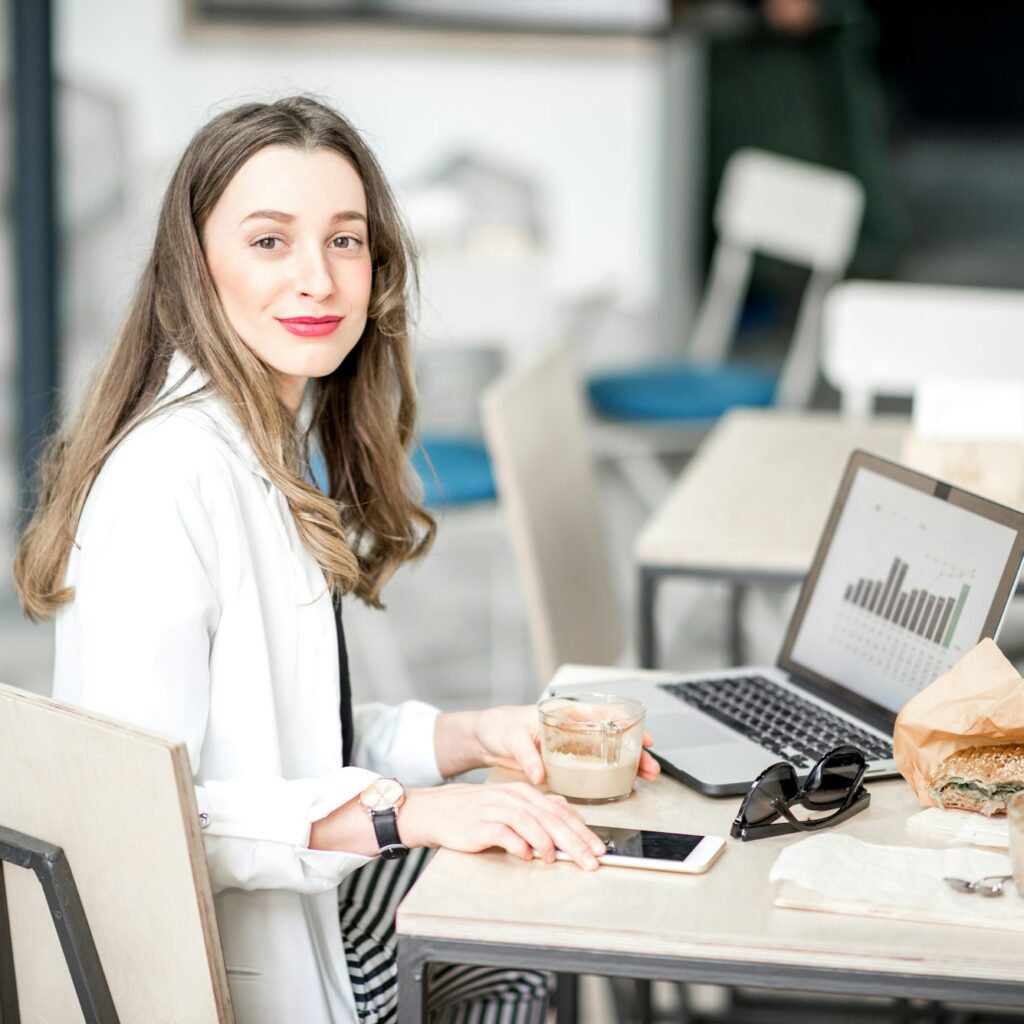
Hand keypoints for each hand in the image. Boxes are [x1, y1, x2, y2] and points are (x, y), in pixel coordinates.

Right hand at [400, 782, 606, 869]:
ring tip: (556, 858)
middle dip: (574, 841)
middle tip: (590, 860)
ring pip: (529, 821)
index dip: (582, 831)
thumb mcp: (510, 807)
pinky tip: (526, 855)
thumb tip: (567, 821)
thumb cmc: (477, 813)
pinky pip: (503, 832)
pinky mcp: (480, 823)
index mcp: (525, 794)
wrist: (438, 811)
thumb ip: (537, 812)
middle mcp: (513, 797)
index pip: (561, 812)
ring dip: (546, 841)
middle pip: (550, 818)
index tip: (599, 849)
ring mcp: (496, 808)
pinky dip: (517, 844)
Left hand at [434, 705, 662, 784]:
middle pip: (612, 735)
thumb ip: (527, 755)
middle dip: (635, 750)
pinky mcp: (565, 761)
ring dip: (628, 763)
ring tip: (646, 777)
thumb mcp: (511, 737)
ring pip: (608, 751)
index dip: (626, 722)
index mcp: (564, 713)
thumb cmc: (498, 726)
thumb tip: (539, 774)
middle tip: (651, 767)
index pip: (602, 713)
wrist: (485, 738)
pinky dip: (611, 772)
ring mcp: (571, 744)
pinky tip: (624, 782)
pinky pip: (594, 765)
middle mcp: (572, 727)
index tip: (642, 736)